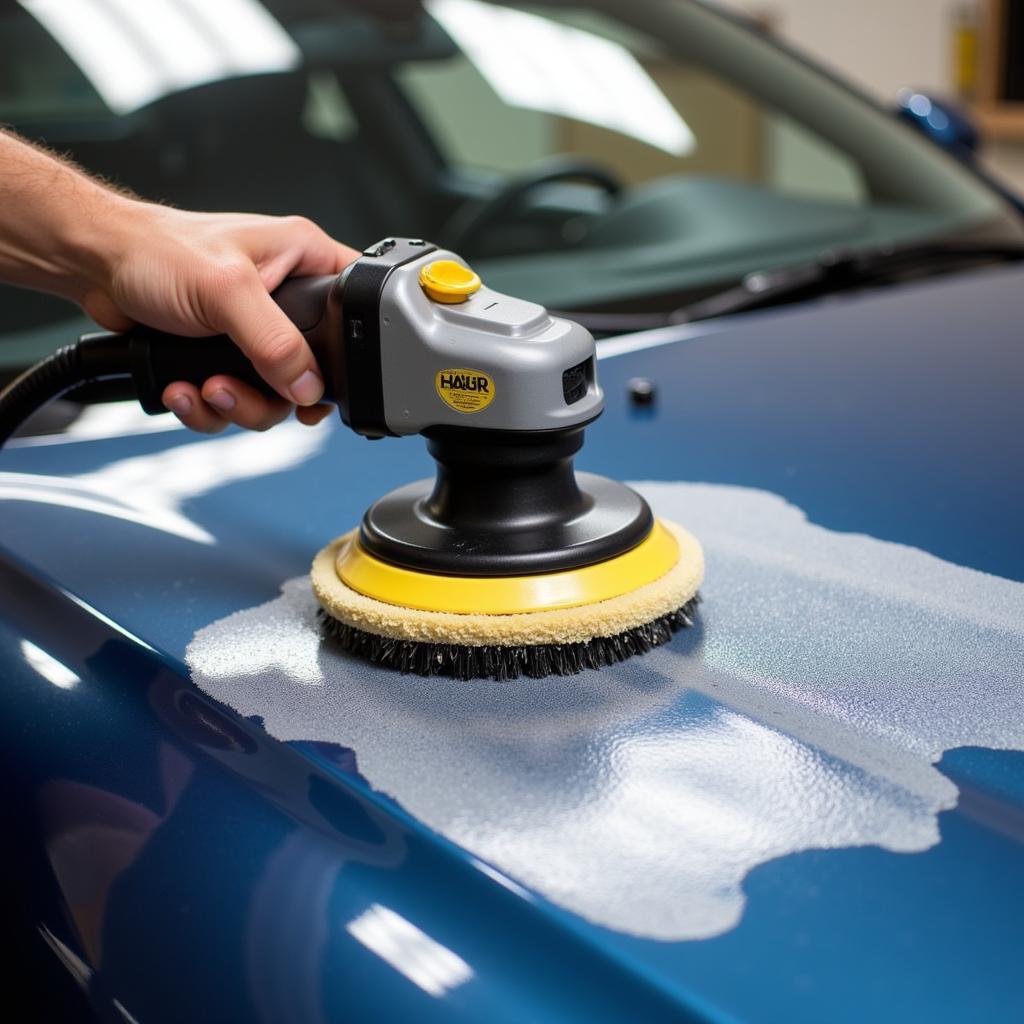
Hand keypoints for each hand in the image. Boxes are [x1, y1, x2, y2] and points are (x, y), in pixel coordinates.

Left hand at [84, 202, 358, 432]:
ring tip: (204, 389)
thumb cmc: (155, 249)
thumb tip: (309, 386)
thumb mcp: (227, 290)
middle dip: (271, 396)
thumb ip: (275, 341)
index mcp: (302, 260)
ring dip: (234, 406)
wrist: (96, 267)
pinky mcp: (224, 357)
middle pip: (310, 373)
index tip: (324, 384)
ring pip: (272, 396)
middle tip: (237, 388)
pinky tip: (183, 389)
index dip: (351, 351)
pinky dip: (206, 407)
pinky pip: (234, 401)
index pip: (354, 308)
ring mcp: (253, 332)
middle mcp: (284, 298)